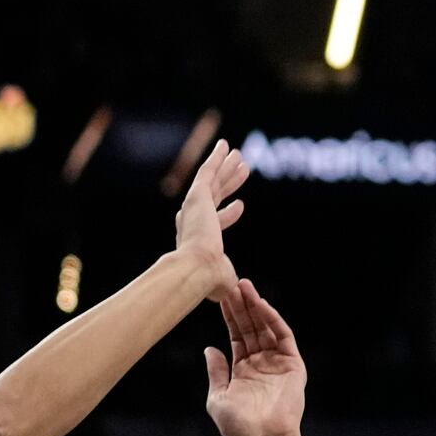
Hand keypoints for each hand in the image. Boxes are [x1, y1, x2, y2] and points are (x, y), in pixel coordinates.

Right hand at [174, 139, 248, 288]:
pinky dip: (216, 157)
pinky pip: (208, 171)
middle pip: (215, 196)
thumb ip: (225, 281)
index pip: (216, 221)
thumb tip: (230, 290)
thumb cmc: (208, 281)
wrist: (196, 270)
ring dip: (226, 167)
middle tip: (242, 169)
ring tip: (239, 156)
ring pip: (213, 181)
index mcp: (197, 239)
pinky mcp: (197, 196)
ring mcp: (195, 206)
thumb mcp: (222, 281)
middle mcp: (193, 220)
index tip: (241, 205)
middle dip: (228, 183)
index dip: (229, 213)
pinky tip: (224, 145)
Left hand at [204, 278, 305, 435]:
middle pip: (250, 328)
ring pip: (266, 328)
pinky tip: (261, 306)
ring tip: (244, 287)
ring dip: (256, 308)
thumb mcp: (218, 397)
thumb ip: (215, 372)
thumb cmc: (239, 425)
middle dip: (241, 306)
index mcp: (244, 369)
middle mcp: (261, 362)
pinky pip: (283, 337)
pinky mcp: (293, 365)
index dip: (229, 317)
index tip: (220, 297)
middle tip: (232, 283)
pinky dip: (273, 321)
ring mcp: (278, 362)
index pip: (236, 336)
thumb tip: (209, 349)